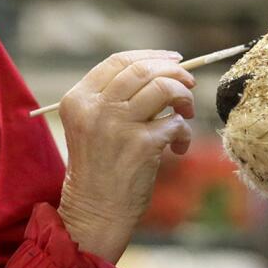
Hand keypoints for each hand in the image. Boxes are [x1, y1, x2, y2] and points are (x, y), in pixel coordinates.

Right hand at [57, 50, 195, 262]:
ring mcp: (117, 125)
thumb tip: (162, 70)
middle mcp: (95, 108)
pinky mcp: (141, 145)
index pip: (118, 61)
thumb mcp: (92, 125)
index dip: (151, 56)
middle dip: (174, 73)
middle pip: (143, 70)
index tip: (174, 60)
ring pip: (164, 89)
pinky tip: (178, 147)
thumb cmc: (99, 167)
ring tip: (185, 114)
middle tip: (189, 84)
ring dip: (184, 98)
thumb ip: (115, 98)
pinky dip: (184, 133)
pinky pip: (175, 123)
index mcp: (78, 99)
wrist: (95, 211)